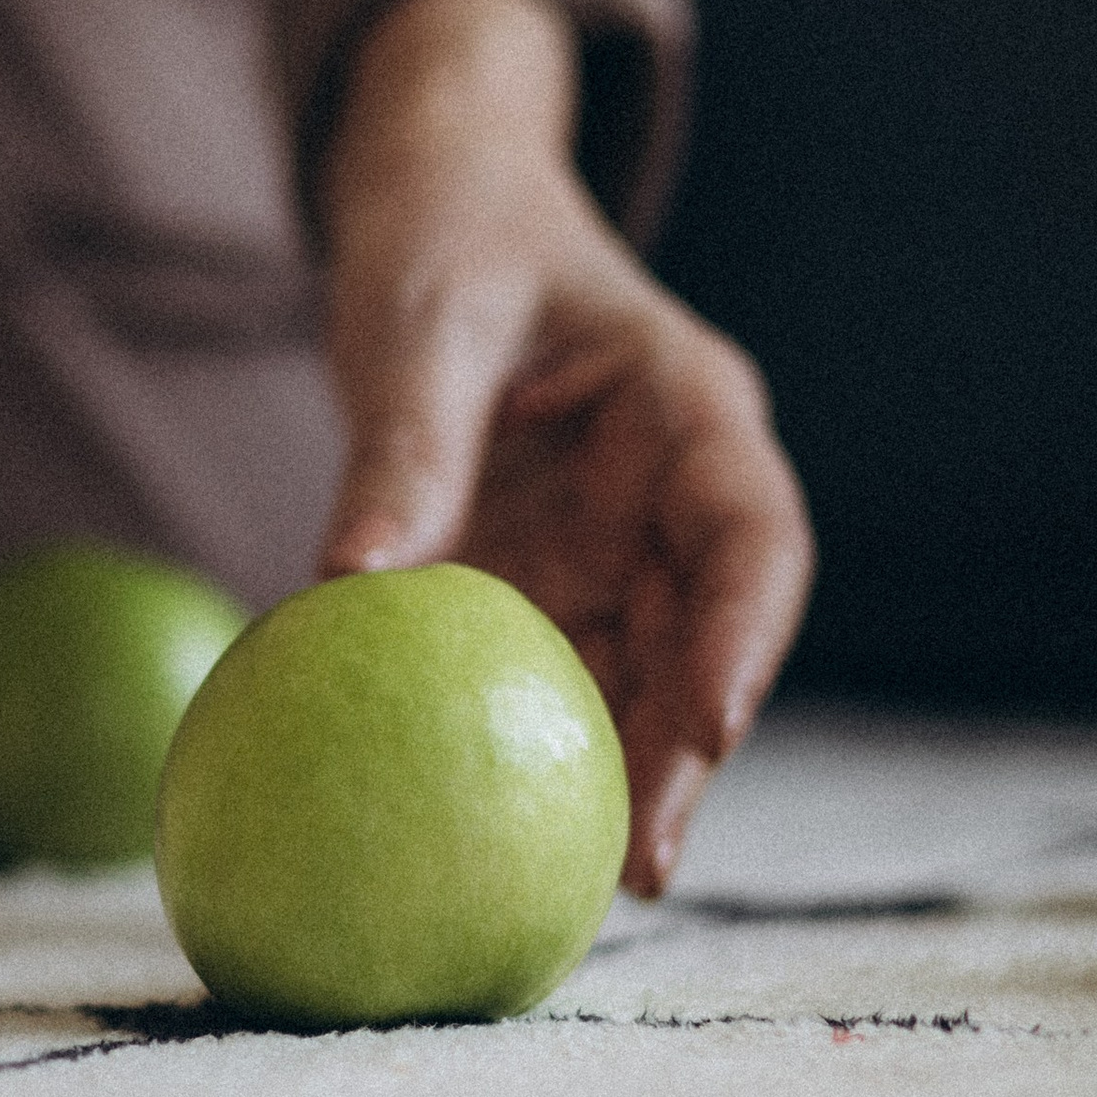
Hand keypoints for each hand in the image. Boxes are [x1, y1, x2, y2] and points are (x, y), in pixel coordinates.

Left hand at [316, 0, 812, 894]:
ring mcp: (618, 551)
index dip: (746, 637)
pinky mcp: (552, 588)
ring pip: (641, 682)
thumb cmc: (444, 239)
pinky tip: (486, 833)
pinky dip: (526, 751)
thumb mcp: (419, 326)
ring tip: (568, 888)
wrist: (433, 208)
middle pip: (707, 642)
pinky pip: (549, 680)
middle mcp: (673, 497)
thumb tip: (345, 584)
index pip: (752, 535)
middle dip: (683, 756)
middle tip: (636, 865)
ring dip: (613, 779)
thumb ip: (403, 447)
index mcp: (689, 410)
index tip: (715, 726)